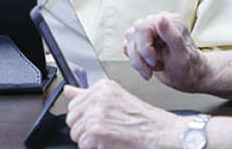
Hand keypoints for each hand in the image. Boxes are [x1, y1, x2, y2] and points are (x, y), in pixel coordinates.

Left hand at [63, 80, 186, 148]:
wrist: (163, 133)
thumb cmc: (145, 120)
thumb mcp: (116, 99)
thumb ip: (88, 95)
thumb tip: (68, 90)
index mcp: (101, 87)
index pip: (74, 104)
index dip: (85, 118)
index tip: (99, 122)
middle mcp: (97, 97)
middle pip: (72, 119)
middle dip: (85, 130)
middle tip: (106, 133)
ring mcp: (96, 114)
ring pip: (76, 133)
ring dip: (90, 141)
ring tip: (109, 138)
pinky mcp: (96, 131)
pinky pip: (82, 145)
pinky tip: (111, 144)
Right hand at [123, 12, 208, 92]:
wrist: (190, 78)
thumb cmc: (190, 68)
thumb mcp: (182, 56)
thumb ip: (173, 36)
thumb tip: (161, 19)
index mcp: (170, 21)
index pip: (143, 27)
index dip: (144, 47)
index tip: (154, 62)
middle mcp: (158, 23)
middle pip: (133, 33)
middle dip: (140, 56)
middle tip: (153, 68)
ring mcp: (148, 31)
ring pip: (128, 42)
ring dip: (138, 61)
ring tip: (152, 70)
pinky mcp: (141, 40)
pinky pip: (128, 48)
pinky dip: (136, 62)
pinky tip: (148, 68)